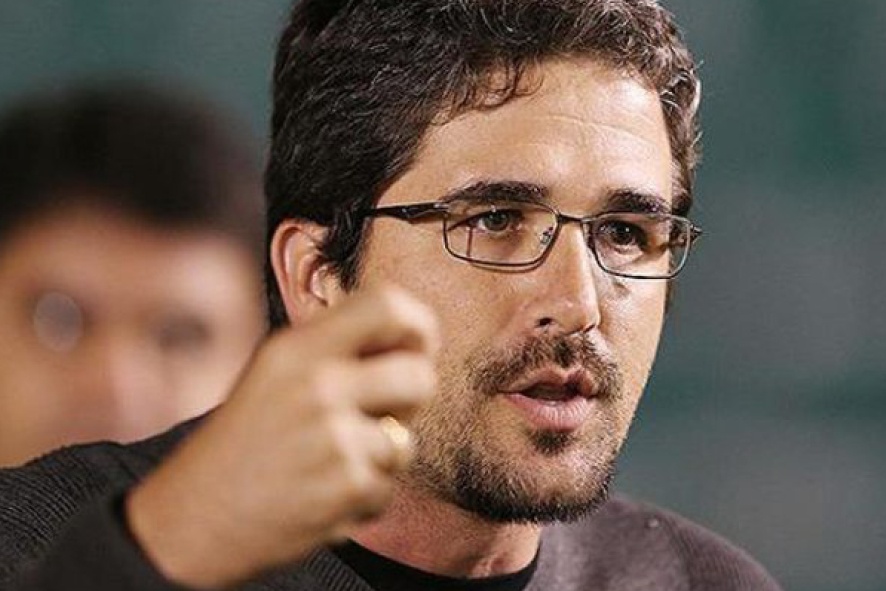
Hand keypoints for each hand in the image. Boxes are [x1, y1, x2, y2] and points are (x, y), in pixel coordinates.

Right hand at [126, 286, 437, 588]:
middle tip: (384, 414)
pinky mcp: (345, 487)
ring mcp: (333, 438)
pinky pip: (389, 487)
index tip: (418, 347)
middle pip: (419, 376)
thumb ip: (334, 351)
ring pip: (406, 441)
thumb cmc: (245, 441)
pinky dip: (365, 496)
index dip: (419, 325)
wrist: (195, 519)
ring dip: (381, 457)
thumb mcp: (274, 373)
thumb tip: (411, 339)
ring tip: (335, 461)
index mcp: (298, 349)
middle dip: (413, 400)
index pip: (387, 306)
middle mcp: (317, 385)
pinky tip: (324, 493)